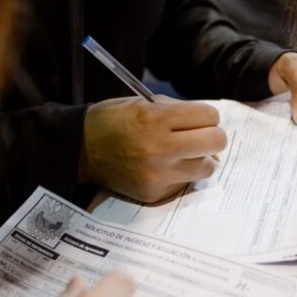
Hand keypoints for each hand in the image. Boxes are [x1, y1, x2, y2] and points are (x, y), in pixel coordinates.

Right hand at [81, 96, 227, 202]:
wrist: (80, 149)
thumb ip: (177, 111)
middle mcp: (160, 147)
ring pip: (206, 167)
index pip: (209, 116)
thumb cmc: (114, 120)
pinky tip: (163, 167)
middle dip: (211, 136)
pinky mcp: (153, 193)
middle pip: (216, 141)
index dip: (207, 116)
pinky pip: (184, 183)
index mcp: (156, 118)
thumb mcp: (144, 103)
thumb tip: (209, 124)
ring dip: (200, 159)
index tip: (199, 119)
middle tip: (200, 137)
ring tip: (183, 154)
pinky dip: (180, 174)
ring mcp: (157, 174)